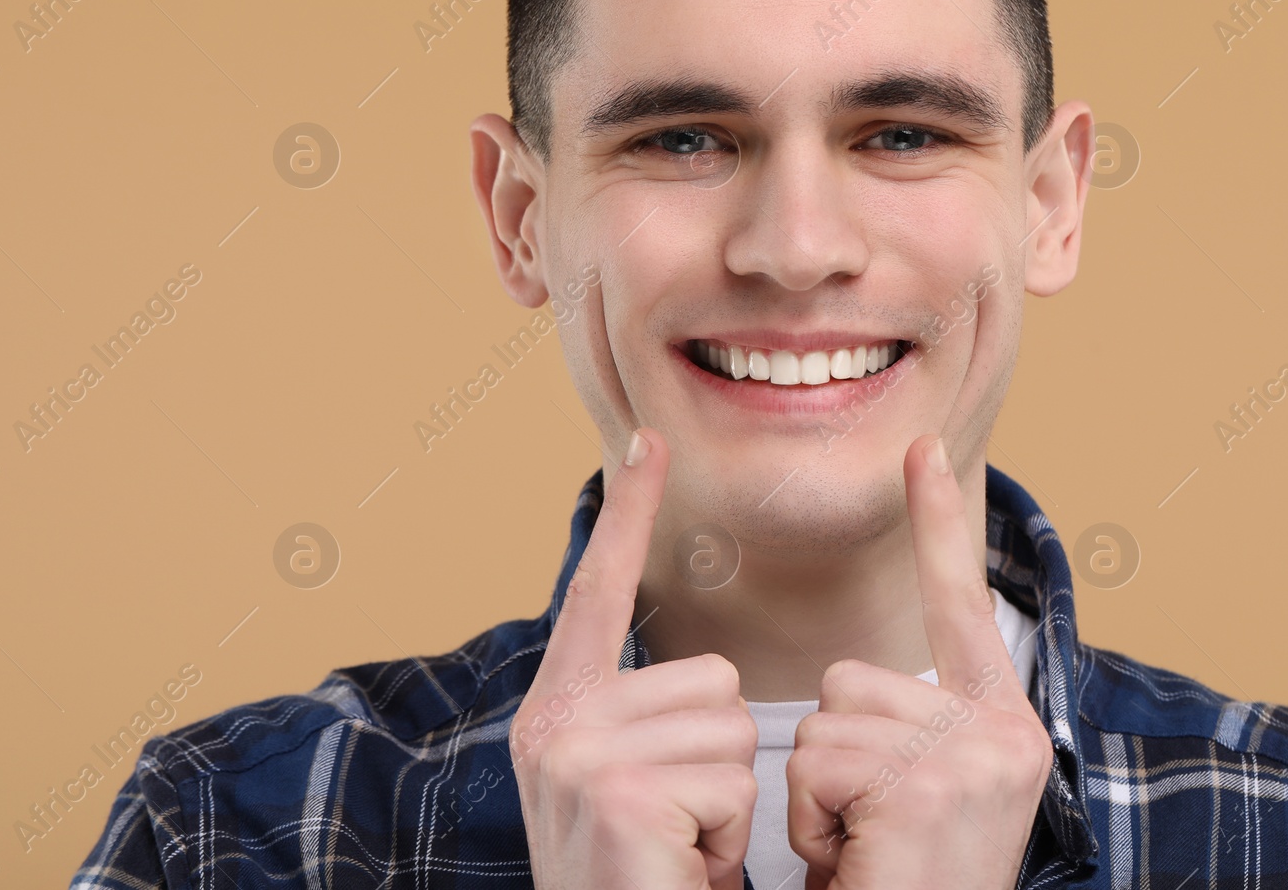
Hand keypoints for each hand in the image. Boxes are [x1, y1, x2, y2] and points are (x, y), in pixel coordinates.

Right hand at [512, 428, 758, 889]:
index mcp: (558, 711)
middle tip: (680, 832)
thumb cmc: (642, 884)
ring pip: (733, 726)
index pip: (599, 592)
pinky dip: (729, 837)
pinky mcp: (615, 789)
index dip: (628, 514)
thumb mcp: (623, 794)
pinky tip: (683, 872)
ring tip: (681, 855)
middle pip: (711, 678)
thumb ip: (641, 725)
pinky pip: (732, 778)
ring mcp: (577, 752)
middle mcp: (554, 720)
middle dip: (724, 761)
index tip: (648, 442)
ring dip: (731, 804)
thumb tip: (710, 685)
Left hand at [785, 434, 1053, 889]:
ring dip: (816, 792)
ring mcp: (975, 755)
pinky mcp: (934, 780)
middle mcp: (1003, 733)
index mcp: (998, 727)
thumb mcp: (911, 795)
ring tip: (863, 848)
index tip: (921, 451)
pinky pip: (815, 761)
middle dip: (829, 757)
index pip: (958, 607)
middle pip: (848, 678)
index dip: (938, 524)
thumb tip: (843, 687)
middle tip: (868, 831)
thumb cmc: (896, 883)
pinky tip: (857, 860)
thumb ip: (899, 727)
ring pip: (823, 719)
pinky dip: (811, 820)